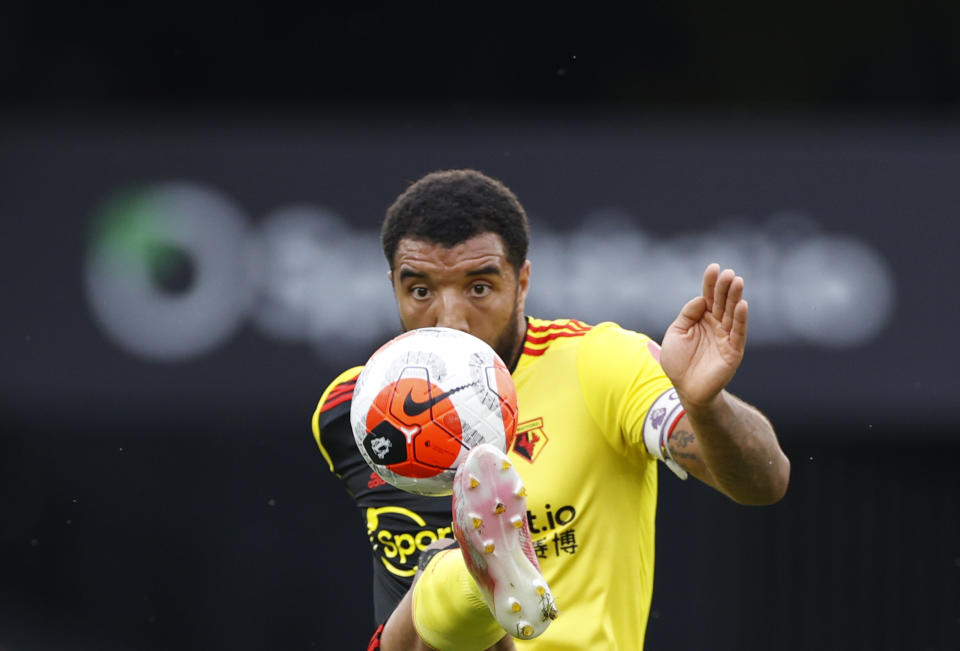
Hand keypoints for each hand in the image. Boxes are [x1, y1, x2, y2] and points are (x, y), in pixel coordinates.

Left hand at [660, 264, 747, 408]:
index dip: (710, 283)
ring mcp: (726, 337)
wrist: (685, 388)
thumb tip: (701, 298)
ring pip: (732, 314)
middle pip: (721, 302)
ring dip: (735, 298)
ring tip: (737, 281)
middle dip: (724, 287)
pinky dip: (740, 319)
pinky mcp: (733, 350)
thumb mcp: (676, 333)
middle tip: (728, 273)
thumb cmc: (678, 362)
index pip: (707, 296)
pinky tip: (742, 304)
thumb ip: (687, 314)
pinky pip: (738, 332)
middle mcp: (716, 325)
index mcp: (701, 318)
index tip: (713, 267)